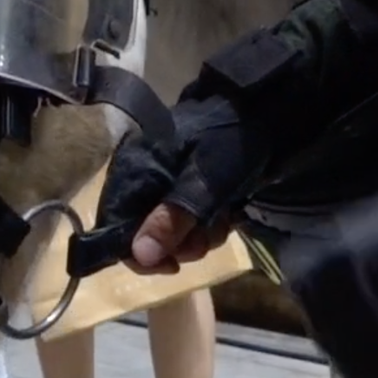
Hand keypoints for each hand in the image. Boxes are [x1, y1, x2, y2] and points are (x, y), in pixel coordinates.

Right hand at [87, 94, 262, 275]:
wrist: (263, 111)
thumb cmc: (230, 143)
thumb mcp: (205, 184)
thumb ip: (171, 219)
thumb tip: (139, 256)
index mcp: (135, 170)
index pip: (114, 225)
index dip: (138, 253)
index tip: (172, 266)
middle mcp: (141, 179)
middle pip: (142, 234)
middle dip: (177, 245)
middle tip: (206, 241)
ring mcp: (164, 185)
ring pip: (167, 232)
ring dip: (197, 238)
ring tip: (222, 223)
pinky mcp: (185, 189)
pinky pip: (185, 222)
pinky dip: (205, 228)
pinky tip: (225, 217)